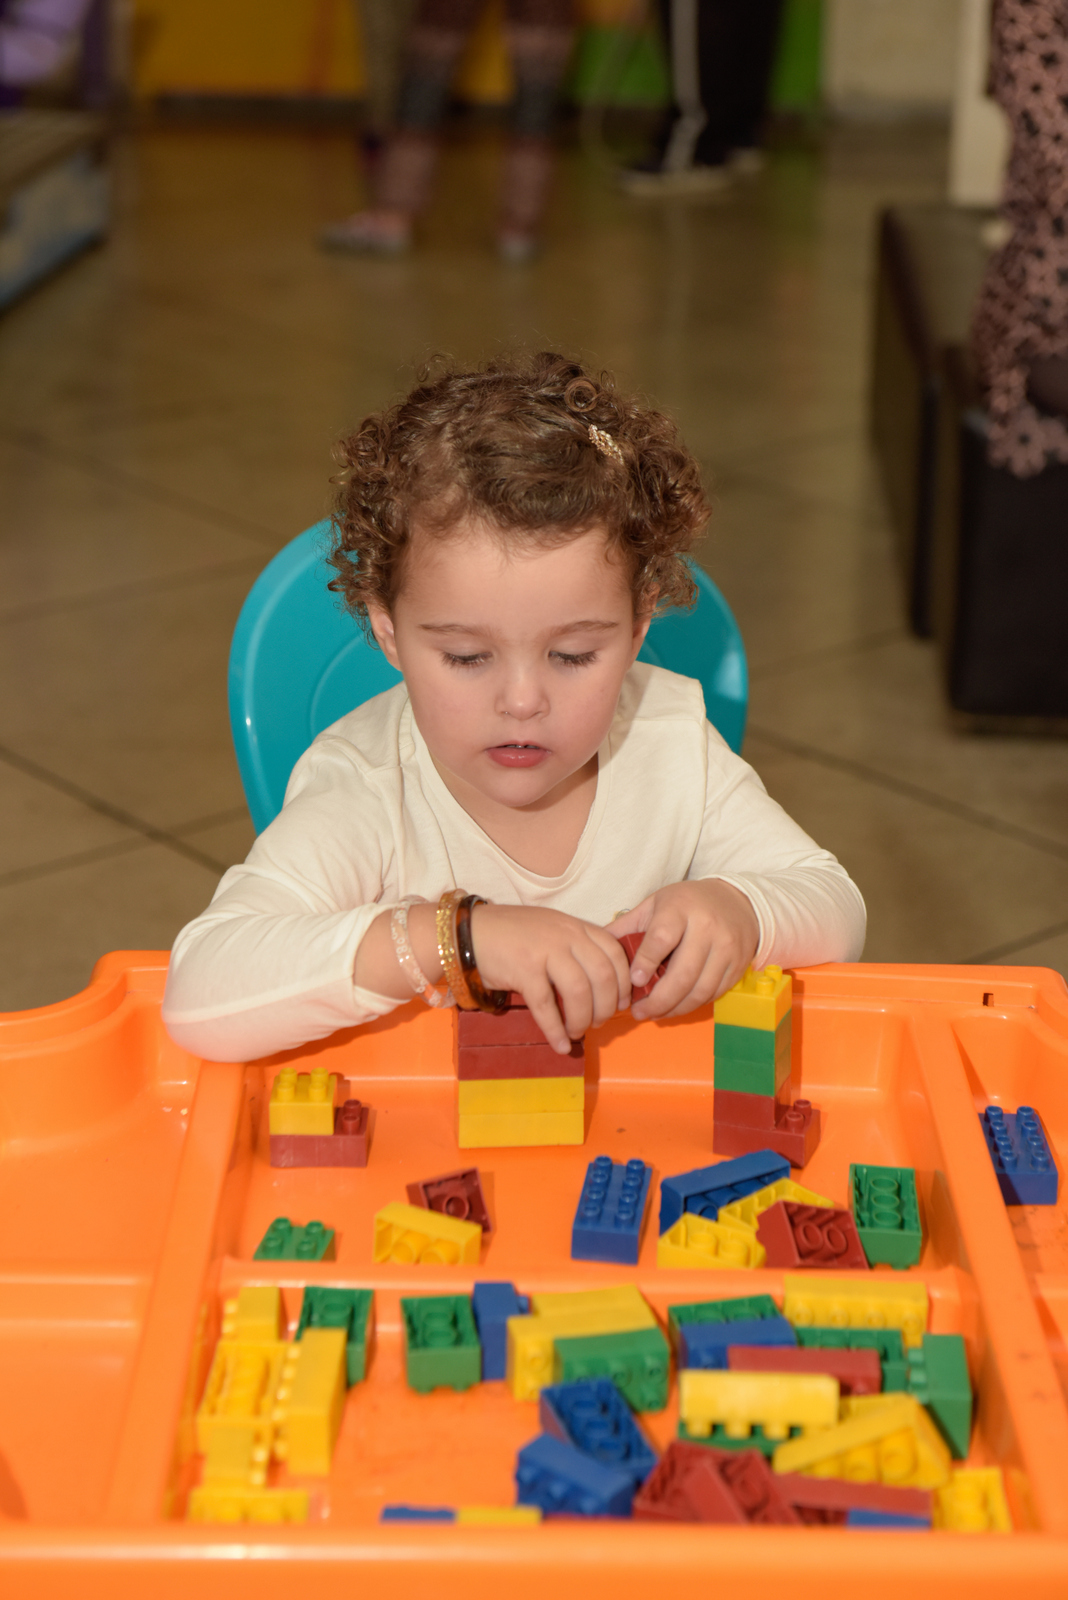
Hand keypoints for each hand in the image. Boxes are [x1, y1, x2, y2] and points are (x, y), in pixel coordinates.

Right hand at [470, 903, 631, 1053]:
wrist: (468, 932)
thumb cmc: (510, 935)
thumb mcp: (550, 930)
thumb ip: (575, 948)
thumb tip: (601, 985)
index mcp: (575, 926)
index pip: (615, 952)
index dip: (624, 982)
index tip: (622, 1003)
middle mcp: (565, 935)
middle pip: (603, 975)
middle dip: (607, 1006)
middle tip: (599, 1022)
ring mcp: (544, 951)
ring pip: (579, 991)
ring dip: (583, 1019)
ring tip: (577, 1032)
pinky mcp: (523, 969)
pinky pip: (546, 1005)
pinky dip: (556, 1030)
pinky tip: (560, 1044)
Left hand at [606, 880, 758, 1021]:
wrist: (738, 901)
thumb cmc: (688, 903)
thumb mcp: (656, 904)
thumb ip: (627, 926)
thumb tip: (595, 946)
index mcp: (681, 908)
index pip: (662, 938)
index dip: (646, 962)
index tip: (633, 981)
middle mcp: (707, 927)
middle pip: (683, 972)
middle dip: (658, 999)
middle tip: (639, 1013)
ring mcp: (727, 947)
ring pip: (700, 989)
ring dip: (675, 1008)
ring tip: (655, 1014)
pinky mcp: (738, 965)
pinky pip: (714, 993)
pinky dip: (693, 1005)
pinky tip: (676, 1007)